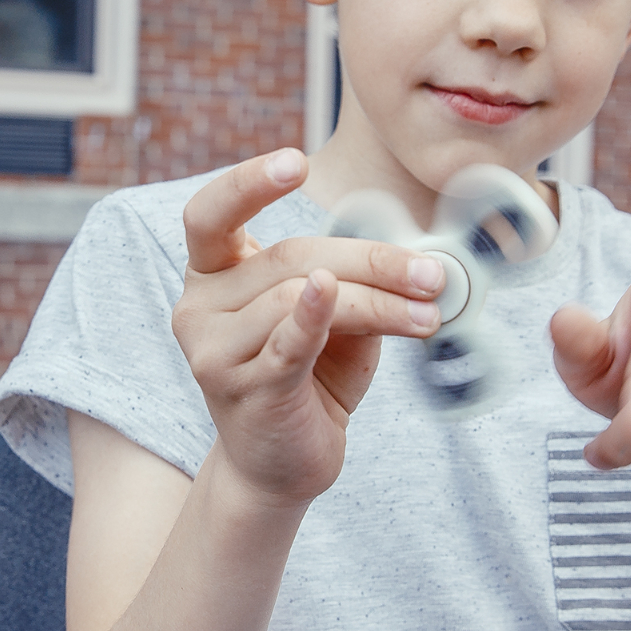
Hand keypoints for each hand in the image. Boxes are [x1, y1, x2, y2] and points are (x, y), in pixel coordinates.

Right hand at [172, 148, 445, 505]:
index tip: (297, 162)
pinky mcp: (244, 389)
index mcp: (212, 275)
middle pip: (290, 257)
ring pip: (301, 296)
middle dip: (371, 260)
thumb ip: (348, 282)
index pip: (210, 215)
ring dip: (377, 300)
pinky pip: (287, 342)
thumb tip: (413, 257)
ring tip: (428, 314)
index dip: (248, 183)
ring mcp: (213, 351)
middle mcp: (199, 307)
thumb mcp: (331, 320)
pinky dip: (316, 315)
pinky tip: (339, 295)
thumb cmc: (306, 382)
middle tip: (431, 273)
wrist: (281, 468)